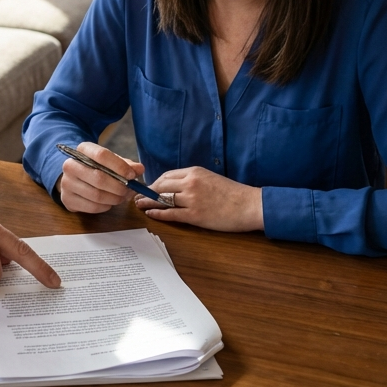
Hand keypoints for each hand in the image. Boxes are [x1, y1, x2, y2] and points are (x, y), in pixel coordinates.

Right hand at [56, 142, 144, 213]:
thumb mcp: (112, 162)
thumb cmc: (97, 168)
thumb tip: (139, 169)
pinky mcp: (67, 199)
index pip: (101, 155)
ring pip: (96, 195)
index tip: (132, 175)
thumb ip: (127, 165)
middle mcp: (70, 165)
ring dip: (114, 199)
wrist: (75, 178)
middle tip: (129, 190)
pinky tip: (110, 202)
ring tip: (122, 197)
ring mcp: (66, 183)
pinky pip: (92, 206)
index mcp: (82, 150)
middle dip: (119, 187)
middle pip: (99, 177)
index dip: (119, 166)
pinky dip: (106, 206)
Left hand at [135, 167, 263, 231]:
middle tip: (137, 196)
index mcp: (195, 172)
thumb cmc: (232, 193)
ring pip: (162, 199)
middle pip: (160, 186)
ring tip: (139, 205)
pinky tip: (151, 213)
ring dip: (147, 202)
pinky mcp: (195, 215)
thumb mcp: (210, 178)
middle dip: (147, 191)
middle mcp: (191, 183)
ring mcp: (192, 199)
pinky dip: (158, 213)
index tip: (148, 187)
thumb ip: (193, 180)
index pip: (167, 175)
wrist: (249, 205)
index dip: (155, 182)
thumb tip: (175, 185)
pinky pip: (170, 214)